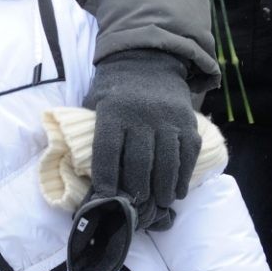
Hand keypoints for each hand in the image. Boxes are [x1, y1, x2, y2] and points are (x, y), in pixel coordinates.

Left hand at [72, 50, 198, 270]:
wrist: (148, 60)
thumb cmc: (114, 91)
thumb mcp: (95, 103)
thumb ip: (92, 134)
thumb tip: (83, 176)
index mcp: (113, 112)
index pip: (108, 153)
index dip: (106, 180)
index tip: (106, 200)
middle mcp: (142, 115)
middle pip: (140, 164)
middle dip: (136, 192)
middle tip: (135, 210)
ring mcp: (168, 118)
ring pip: (167, 163)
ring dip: (163, 190)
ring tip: (158, 205)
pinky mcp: (188, 121)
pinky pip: (188, 154)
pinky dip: (183, 176)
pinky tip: (176, 192)